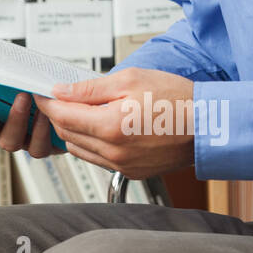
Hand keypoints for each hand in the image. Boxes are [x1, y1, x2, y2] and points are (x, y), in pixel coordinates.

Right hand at [0, 91, 63, 155]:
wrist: (64, 92)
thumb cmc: (31, 87)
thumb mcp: (3, 81)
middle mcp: (9, 132)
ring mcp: (27, 140)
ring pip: (15, 142)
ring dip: (19, 121)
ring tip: (27, 99)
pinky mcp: (48, 144)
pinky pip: (40, 146)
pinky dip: (42, 130)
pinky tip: (47, 112)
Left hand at [34, 68, 195, 177]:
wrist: (209, 125)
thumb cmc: (178, 100)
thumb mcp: (131, 80)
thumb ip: (91, 88)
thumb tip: (63, 91)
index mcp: (110, 127)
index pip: (62, 116)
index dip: (48, 103)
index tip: (43, 93)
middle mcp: (114, 152)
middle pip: (67, 135)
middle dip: (59, 116)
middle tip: (61, 98)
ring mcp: (122, 166)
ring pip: (80, 149)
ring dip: (74, 131)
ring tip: (83, 111)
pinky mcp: (131, 172)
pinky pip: (98, 159)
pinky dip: (92, 144)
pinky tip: (102, 127)